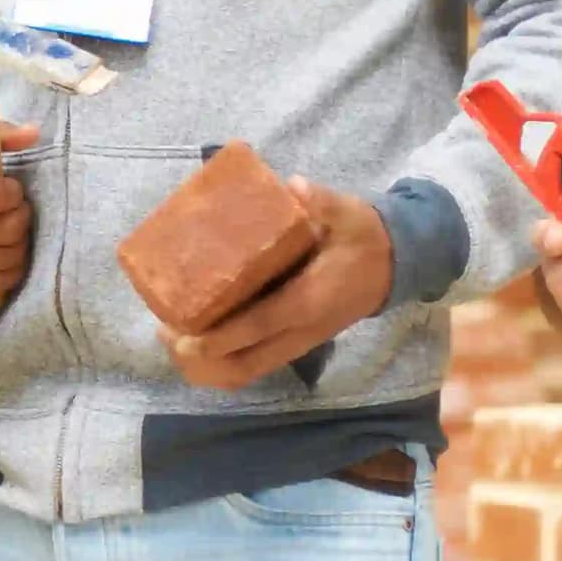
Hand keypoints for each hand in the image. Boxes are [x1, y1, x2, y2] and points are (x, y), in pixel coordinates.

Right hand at [0, 123, 41, 308]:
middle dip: (21, 218)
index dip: (13, 192)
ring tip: (13, 231)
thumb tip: (34, 132)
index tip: (11, 188)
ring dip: (20, 245)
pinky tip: (4, 254)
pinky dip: (9, 270)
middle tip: (18, 211)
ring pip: (4, 261)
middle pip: (3, 231)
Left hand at [163, 177, 393, 391]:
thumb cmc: (362, 237)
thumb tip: (293, 187)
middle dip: (201, 358)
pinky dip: (221, 366)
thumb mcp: (346, 213)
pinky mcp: (293, 345)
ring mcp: (298, 344)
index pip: (260, 326)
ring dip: (207, 367)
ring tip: (172, 342)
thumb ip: (319, 202)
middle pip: (245, 364)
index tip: (183, 337)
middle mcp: (302, 331)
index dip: (221, 337)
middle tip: (166, 334)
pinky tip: (195, 350)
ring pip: (247, 373)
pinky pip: (253, 367)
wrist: (394, 265)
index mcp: (310, 300)